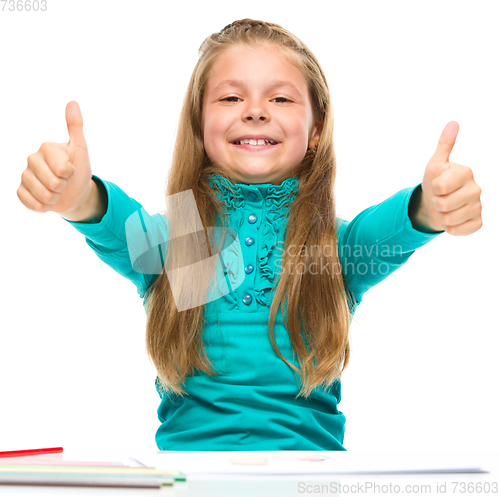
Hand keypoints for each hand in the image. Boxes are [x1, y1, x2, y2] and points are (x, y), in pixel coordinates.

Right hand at [17, 101, 92, 214]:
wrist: (75, 193)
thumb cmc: (79, 170)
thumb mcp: (81, 149)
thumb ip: (75, 127)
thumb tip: (73, 102)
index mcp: (46, 148)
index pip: (62, 168)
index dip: (70, 174)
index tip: (71, 170)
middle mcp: (32, 159)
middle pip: (52, 183)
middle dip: (64, 188)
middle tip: (64, 182)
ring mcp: (25, 176)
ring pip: (42, 195)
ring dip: (55, 198)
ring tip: (57, 191)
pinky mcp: (21, 191)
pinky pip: (30, 203)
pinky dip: (43, 207)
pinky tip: (47, 200)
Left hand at [419, 121, 482, 235]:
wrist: (436, 203)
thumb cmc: (435, 182)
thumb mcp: (435, 164)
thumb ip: (444, 145)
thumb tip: (453, 123)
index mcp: (466, 172)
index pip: (441, 186)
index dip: (434, 188)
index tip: (437, 185)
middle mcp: (476, 189)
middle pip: (443, 204)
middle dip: (436, 203)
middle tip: (440, 198)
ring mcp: (478, 207)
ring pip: (449, 219)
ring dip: (441, 216)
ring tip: (445, 208)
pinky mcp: (477, 223)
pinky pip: (459, 231)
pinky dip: (450, 228)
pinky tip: (453, 219)